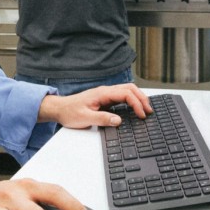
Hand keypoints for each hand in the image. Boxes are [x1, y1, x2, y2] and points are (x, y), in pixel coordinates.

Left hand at [38, 82, 152, 127]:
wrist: (60, 109)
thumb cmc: (70, 112)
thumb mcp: (85, 118)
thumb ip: (102, 119)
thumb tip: (118, 120)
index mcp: (102, 93)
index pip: (126, 94)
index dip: (136, 103)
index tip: (142, 115)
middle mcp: (106, 91)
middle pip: (130, 88)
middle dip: (142, 98)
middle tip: (149, 111)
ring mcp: (106, 94)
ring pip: (127, 90)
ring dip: (138, 98)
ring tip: (145, 109)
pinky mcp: (105, 98)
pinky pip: (122, 96)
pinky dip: (132, 100)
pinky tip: (135, 108)